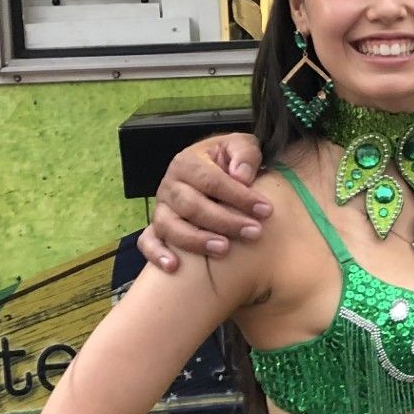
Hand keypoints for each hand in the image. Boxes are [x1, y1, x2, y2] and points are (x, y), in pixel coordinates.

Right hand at [137, 134, 270, 270]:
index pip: (211, 180)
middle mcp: (169, 185)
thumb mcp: (240, 146)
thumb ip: (244, 153)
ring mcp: (161, 208)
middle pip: (192, 206)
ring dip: (196, 240)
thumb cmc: (228, 161)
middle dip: (225, 221)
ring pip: (169, 226)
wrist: (212, 170)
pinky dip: (157, 254)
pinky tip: (173, 267)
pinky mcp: (156, 227)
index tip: (265, 210)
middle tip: (253, 232)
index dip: (239, 196)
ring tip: (224, 249)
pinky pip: (148, 242)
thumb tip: (241, 176)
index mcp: (187, 162)